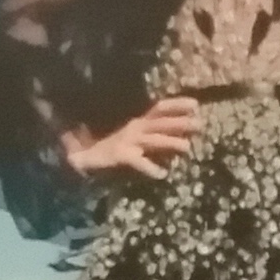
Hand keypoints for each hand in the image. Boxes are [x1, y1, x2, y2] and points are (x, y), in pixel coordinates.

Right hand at [60, 96, 202, 180]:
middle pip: (159, 123)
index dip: (177, 105)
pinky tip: (161, 175)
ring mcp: (126, 141)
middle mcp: (134, 128)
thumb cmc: (109, 148)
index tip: (195, 104)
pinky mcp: (119, 156)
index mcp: (137, 122)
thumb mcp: (132, 138)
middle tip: (199, 125)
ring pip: (152, 140)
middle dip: (179, 123)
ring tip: (186, 147)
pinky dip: (149, 167)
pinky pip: (137, 162)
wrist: (80, 158)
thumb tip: (179, 139)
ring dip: (169, 142)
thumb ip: (151, 138)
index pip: (159, 108)